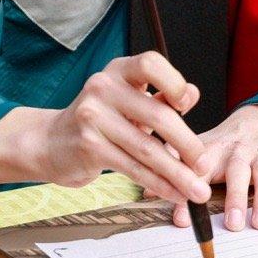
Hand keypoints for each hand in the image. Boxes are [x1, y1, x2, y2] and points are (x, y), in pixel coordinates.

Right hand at [31, 52, 210, 206]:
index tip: (187, 105)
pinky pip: (133, 168)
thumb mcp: (129, 101)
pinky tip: (173, 193)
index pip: (150, 64)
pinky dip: (158, 184)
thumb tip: (192, 93)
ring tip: (197, 190)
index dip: (174, 82)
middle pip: (157, 115)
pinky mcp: (89, 146)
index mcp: (118, 71)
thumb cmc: (101, 120)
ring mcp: (93, 117)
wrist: (52, 142)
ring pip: (147, 149)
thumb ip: (161, 97)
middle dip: (188, 145)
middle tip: (204, 165)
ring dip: (177, 174)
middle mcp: (103, 87)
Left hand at [173, 104, 257, 231]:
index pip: (199, 170)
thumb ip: (174, 169)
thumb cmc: (221, 147)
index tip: (183, 220)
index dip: (190, 192)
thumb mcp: (197, 151)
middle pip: (237, 172)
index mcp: (212, 150)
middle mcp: (239, 151)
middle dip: (234, 198)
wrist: (256, 123)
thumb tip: (146, 192)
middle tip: (231, 226)